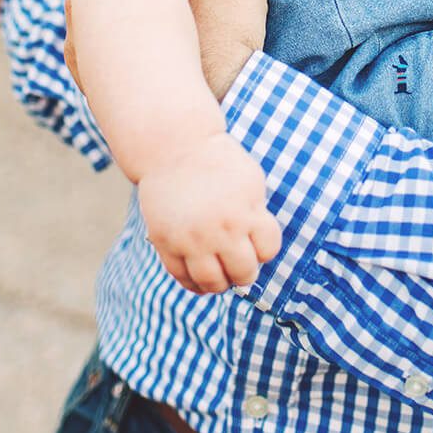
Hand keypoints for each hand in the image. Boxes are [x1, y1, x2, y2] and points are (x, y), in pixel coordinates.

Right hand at [137, 132, 282, 294]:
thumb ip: (257, 214)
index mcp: (245, 213)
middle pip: (243, 273)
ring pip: (212, 283)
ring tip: (221, 277)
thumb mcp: (251, 182)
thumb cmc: (218, 162)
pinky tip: (199, 278)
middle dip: (245, 272)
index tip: (256, 242)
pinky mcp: (165, 242)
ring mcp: (190, 239)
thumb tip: (260, 250)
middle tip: (240, 267)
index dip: (264, 248)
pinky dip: (193, 284)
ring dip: (220, 285)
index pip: (268, 250)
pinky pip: (181, 277)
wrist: (175, 147)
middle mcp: (219, 230)